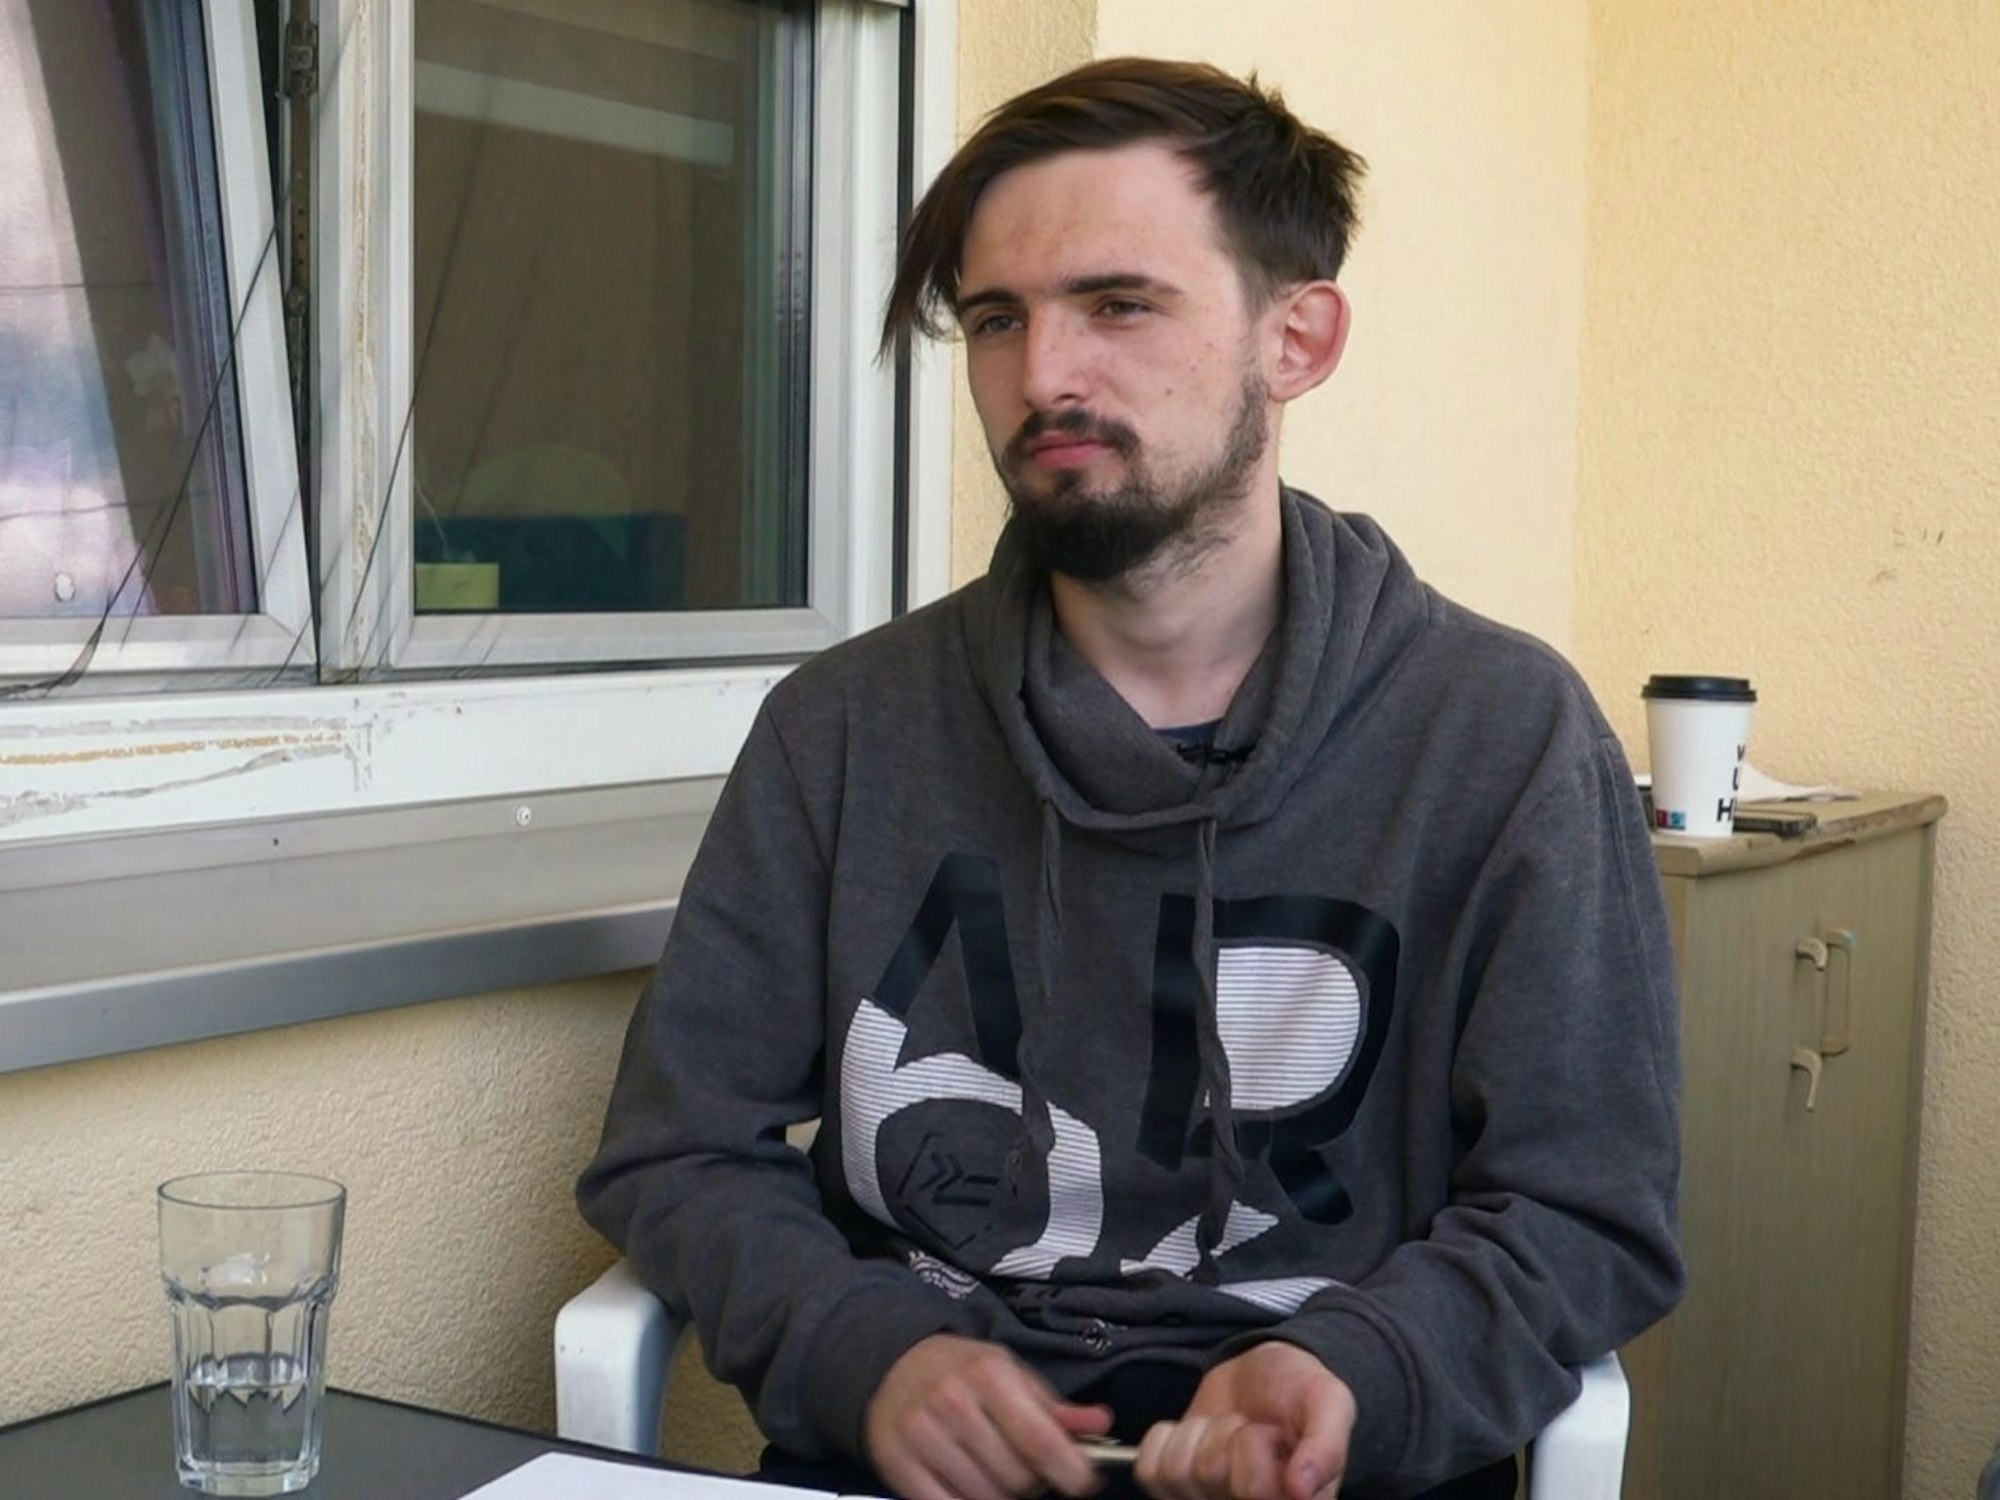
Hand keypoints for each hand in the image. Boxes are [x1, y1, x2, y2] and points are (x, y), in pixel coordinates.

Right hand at [864, 1333, 1110, 1499]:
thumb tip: (1101, 1425)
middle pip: (1016, 1477)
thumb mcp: (1010, 1373)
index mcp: (989, 1375)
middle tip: (1025, 1466)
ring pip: (986, 1498)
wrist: (892, 1366)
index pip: (1040, 1441)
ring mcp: (922, 1436)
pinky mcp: (899, 1465)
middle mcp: (953, 1403)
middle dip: (1032, 1481)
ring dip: (1000, 1494)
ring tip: (993, 1469)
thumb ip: (1055, 1406)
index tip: (1083, 1482)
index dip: (1071, 1471)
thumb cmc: (962, 1371)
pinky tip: (968, 1483)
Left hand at [1134, 1342, 1355, 1499]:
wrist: (1266, 1372)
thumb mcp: (1330, 1403)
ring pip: (1176, 1472)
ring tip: (1227, 1429)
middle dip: (1227, 1432)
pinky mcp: (1175, 1489)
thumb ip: (1326, 1445)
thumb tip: (1301, 1488)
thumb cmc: (1301, 1390)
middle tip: (1252, 1427)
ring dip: (1200, 1433)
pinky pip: (1149, 1470)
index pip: (1253, 1490)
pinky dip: (1168, 1438)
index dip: (1256, 1444)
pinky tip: (1198, 1434)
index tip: (1275, 1432)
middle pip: (1209, 1474)